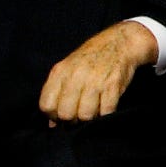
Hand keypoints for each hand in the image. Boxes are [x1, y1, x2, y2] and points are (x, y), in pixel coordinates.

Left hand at [38, 20, 157, 124]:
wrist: (119, 43)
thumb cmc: (90, 59)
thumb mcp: (68, 69)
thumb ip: (57, 93)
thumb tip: (52, 123)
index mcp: (60, 72)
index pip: (46, 105)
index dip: (53, 115)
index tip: (61, 114)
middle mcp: (75, 76)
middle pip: (66, 113)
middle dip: (71, 120)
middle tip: (78, 115)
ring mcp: (95, 81)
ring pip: (85, 116)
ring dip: (89, 118)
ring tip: (92, 110)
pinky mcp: (113, 86)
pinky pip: (105, 112)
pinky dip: (105, 114)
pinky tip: (104, 106)